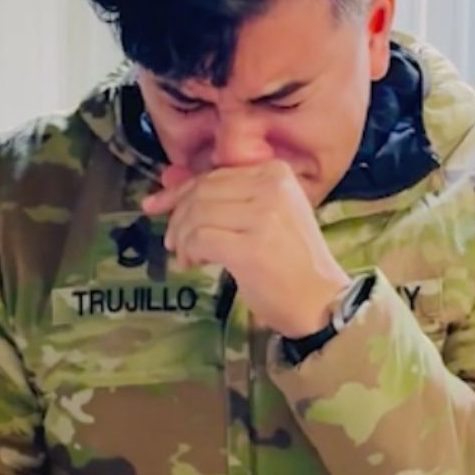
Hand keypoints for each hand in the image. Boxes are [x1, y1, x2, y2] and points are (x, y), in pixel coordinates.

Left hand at [140, 161, 351, 336]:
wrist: (320, 301)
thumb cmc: (288, 260)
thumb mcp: (258, 216)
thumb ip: (219, 196)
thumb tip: (168, 177)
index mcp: (275, 172)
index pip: (212, 175)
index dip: (178, 191)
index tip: (154, 205)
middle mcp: (271, 187)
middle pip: (201, 192)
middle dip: (177, 218)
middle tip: (173, 242)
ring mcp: (263, 215)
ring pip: (196, 215)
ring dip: (182, 239)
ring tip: (188, 257)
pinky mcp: (251, 246)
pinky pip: (199, 238)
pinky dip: (189, 251)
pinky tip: (195, 264)